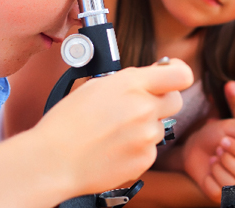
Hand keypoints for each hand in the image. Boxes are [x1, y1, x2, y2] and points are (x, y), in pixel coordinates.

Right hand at [29, 58, 192, 195]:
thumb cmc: (66, 123)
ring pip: (160, 127)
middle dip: (161, 102)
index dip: (179, 73)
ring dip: (144, 128)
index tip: (172, 75)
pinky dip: (137, 148)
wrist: (53, 160)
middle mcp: (144, 108)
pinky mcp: (145, 159)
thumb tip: (151, 79)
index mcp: (131, 84)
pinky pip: (150, 149)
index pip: (181, 75)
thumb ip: (129, 81)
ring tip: (114, 133)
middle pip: (175, 101)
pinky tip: (114, 148)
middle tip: (140, 107)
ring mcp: (146, 136)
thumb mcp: (95, 87)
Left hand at [182, 81, 234, 201]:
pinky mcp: (226, 197)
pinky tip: (210, 171)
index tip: (225, 139)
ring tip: (215, 158)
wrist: (196, 147)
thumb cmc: (218, 135)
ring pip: (233, 182)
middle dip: (227, 155)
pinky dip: (209, 178)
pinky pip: (219, 191)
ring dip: (217, 166)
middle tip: (219, 146)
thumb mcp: (231, 126)